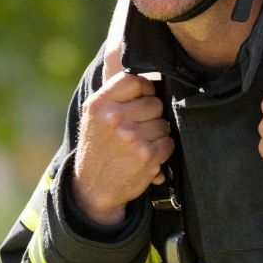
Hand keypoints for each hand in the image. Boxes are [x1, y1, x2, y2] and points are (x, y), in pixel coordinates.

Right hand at [69, 62, 173, 225]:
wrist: (94, 187)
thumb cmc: (99, 146)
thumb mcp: (95, 115)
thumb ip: (116, 93)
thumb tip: (150, 75)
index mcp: (100, 104)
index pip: (134, 79)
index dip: (145, 88)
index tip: (143, 98)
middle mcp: (114, 118)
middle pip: (155, 102)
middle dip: (151, 114)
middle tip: (137, 127)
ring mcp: (132, 138)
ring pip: (163, 123)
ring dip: (157, 133)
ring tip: (139, 142)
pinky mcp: (147, 156)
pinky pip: (168, 142)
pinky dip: (162, 149)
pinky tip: (146, 154)